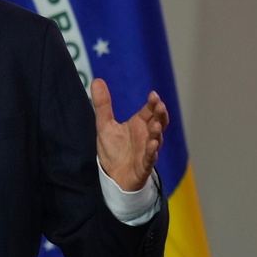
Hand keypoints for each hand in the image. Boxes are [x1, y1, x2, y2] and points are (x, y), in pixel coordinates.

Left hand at [92, 77, 168, 191]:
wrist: (113, 176)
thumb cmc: (114, 149)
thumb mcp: (105, 125)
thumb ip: (103, 104)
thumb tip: (96, 80)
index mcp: (139, 124)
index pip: (149, 110)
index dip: (153, 103)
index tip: (153, 95)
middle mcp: (146, 135)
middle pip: (158, 122)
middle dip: (160, 114)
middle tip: (160, 105)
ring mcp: (147, 150)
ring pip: (156, 139)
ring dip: (157, 132)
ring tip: (155, 125)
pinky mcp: (144, 165)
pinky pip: (150, 158)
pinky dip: (152, 152)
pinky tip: (153, 145)